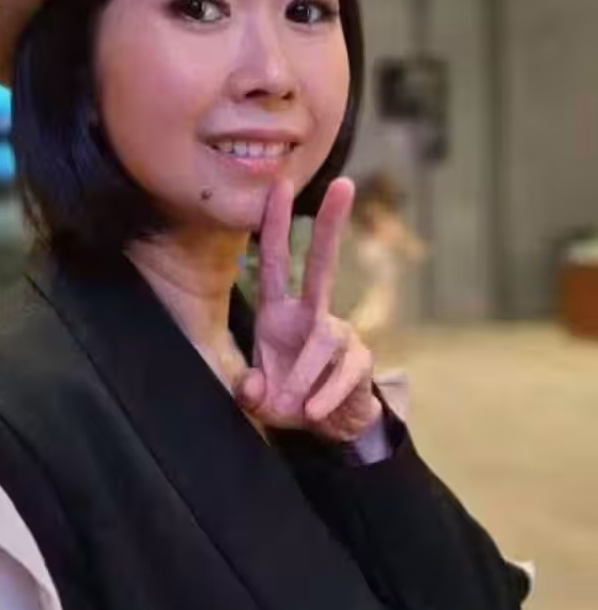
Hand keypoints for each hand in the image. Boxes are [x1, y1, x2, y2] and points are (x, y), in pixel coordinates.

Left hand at [237, 178, 381, 441]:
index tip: (278, 185)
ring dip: (303, 376)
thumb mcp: (259, 399)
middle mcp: (311, 314)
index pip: (273, 261)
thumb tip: (255, 389)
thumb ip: (249, 393)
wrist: (330, 426)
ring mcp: (339, 334)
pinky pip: (341, 374)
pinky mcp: (359, 361)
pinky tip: (313, 411)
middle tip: (343, 183)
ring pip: (322, 342)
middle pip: (322, 263)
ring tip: (292, 406)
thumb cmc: (288, 398)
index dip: (273, 225)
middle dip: (331, 224)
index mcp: (279, 312)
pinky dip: (325, 395)